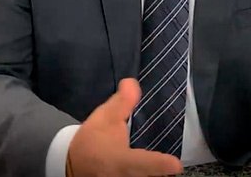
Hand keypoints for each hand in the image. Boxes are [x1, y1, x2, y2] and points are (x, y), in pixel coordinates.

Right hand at [67, 78, 183, 176]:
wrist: (74, 163)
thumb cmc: (92, 141)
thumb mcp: (105, 118)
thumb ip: (122, 102)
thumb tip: (132, 83)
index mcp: (122, 161)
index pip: (143, 164)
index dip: (159, 164)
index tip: (176, 164)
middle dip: (163, 172)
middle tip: (175, 165)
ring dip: (157, 174)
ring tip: (168, 168)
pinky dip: (150, 173)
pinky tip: (158, 170)